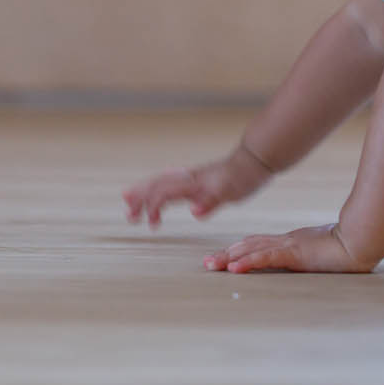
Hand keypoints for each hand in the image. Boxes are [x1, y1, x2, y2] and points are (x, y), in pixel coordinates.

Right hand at [123, 148, 270, 228]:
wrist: (254, 160)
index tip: (151, 224)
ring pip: (160, 183)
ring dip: (144, 192)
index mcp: (192, 183)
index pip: (163, 194)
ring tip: (130, 201)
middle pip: (155, 186)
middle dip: (139, 199)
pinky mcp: (196, 179)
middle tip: (128, 214)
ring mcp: (191, 177)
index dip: (152, 208)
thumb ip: (211, 201)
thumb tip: (194, 212)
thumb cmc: (243, 177)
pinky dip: (157, 189)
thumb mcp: (229, 192)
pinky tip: (158, 194)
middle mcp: (188, 178)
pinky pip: (169, 182)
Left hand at [204, 223, 374, 272]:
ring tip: (211, 266)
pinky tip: (235, 268)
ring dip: (230, 258)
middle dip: (226, 254)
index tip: (222, 257)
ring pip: (252, 250)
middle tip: (206, 263)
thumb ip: (311, 256)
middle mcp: (286, 240)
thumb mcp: (323, 253)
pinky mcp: (295, 253)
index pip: (258, 244)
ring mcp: (289, 245)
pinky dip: (249, 262)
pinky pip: (267, 258)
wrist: (362, 241)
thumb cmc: (348, 249)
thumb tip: (308, 261)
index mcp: (291, 241)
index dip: (238, 249)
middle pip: (249, 245)